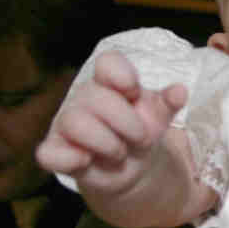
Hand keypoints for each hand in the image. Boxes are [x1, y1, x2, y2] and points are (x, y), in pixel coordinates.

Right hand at [37, 50, 186, 198]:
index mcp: (110, 82)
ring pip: (75, 122)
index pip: (107, 62)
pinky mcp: (54, 151)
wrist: (130, 165)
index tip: (134, 91)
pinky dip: (70, 159)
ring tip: (120, 153)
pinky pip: (48, 153)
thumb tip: (180, 91)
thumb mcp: (159, 116)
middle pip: (96, 98)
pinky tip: (88, 161)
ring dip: (107, 143)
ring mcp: (65, 124)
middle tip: (141, 138)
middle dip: (128, 123)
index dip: (120, 74)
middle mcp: (84, 98)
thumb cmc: (140, 131)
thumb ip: (169, 102)